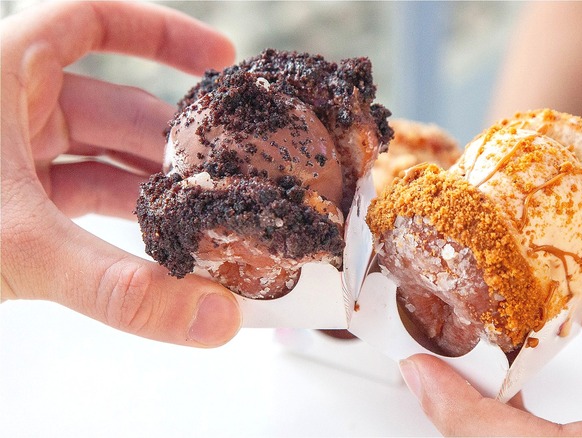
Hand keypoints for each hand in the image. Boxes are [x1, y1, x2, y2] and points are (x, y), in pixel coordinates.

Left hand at [1, 2, 241, 346]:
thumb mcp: (13, 244)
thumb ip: (116, 285)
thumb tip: (213, 319)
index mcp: (0, 70)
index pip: (95, 20)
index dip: (164, 34)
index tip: (221, 61)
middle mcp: (6, 105)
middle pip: (116, 105)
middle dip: (173, 143)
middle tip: (230, 179)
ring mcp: (4, 159)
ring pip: (99, 161)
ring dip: (151, 193)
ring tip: (205, 226)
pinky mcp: (2, 209)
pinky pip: (76, 204)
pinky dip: (116, 227)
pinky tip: (156, 255)